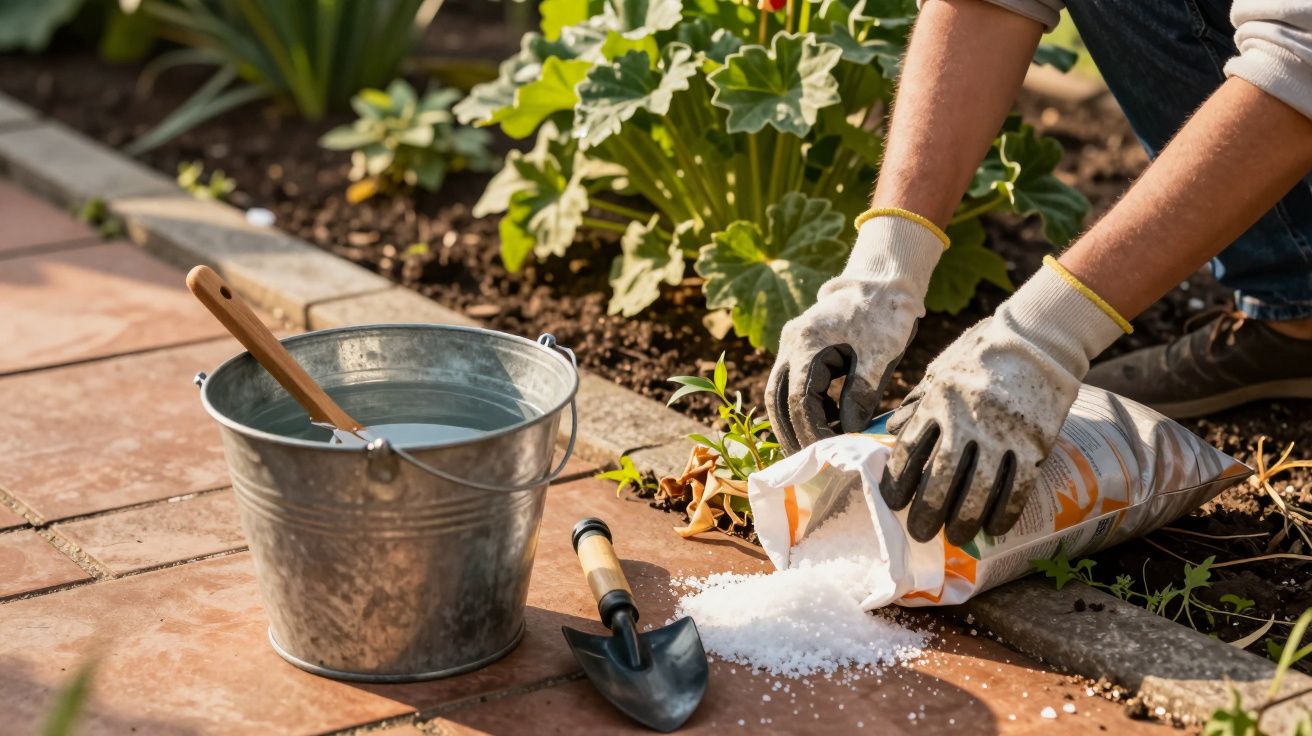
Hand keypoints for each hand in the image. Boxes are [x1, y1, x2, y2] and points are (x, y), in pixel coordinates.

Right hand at [767, 211, 947, 453]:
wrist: (883, 280)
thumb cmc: (885, 314)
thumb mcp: (878, 355)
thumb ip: (861, 393)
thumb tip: (849, 431)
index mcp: (807, 343)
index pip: (799, 399)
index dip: (811, 431)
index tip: (828, 453)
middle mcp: (791, 343)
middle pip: (777, 399)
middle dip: (790, 433)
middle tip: (806, 464)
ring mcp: (792, 344)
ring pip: (779, 392)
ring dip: (791, 423)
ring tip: (809, 451)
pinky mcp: (801, 348)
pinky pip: (791, 384)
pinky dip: (800, 407)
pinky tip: (819, 425)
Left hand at [885, 257, 1129, 544]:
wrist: (1038, 339)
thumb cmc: (982, 354)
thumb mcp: (941, 370)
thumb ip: (918, 403)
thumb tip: (892, 431)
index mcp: (938, 402)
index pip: (910, 451)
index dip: (898, 482)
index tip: (892, 503)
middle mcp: (966, 420)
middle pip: (941, 477)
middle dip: (927, 511)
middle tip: (920, 533)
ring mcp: (1002, 433)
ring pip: (978, 488)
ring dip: (965, 518)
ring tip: (956, 537)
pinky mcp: (1034, 442)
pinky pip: (1017, 486)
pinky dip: (1005, 511)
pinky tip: (995, 527)